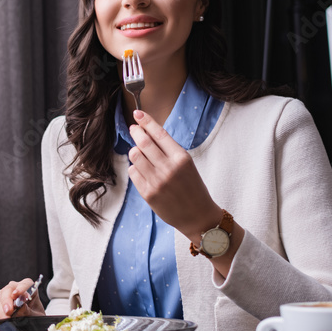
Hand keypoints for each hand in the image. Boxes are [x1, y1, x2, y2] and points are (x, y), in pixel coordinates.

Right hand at [0, 278, 45, 319]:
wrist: (30, 319)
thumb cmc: (34, 315)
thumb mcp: (36, 315)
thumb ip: (28, 311)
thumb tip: (20, 309)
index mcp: (29, 287)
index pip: (25, 284)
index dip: (21, 288)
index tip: (16, 294)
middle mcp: (15, 288)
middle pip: (8, 290)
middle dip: (7, 301)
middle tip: (8, 311)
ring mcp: (5, 294)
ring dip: (1, 310)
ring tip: (6, 320)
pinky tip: (0, 320)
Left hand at [126, 110, 221, 241]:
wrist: (198, 217)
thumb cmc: (193, 188)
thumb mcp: (186, 165)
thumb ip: (168, 151)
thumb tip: (145, 134)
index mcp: (181, 158)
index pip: (159, 134)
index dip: (146, 121)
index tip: (138, 113)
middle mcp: (168, 168)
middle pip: (143, 143)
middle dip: (136, 132)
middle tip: (134, 128)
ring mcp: (157, 181)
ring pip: (135, 156)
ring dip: (135, 151)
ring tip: (140, 152)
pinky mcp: (147, 193)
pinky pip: (133, 172)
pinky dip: (135, 168)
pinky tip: (142, 170)